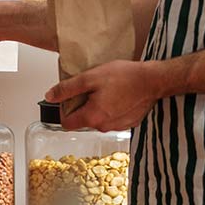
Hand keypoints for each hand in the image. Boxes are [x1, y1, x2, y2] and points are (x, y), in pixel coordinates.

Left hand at [46, 60, 162, 131]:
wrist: (153, 80)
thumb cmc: (125, 77)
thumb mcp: (90, 77)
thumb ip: (67, 88)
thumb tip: (50, 96)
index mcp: (92, 117)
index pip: (67, 123)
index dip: (64, 110)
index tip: (70, 98)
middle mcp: (104, 126)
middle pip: (83, 120)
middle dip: (83, 106)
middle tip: (92, 89)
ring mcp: (118, 127)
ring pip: (98, 119)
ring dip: (98, 107)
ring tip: (107, 90)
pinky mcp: (129, 123)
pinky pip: (112, 118)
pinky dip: (112, 109)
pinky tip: (118, 96)